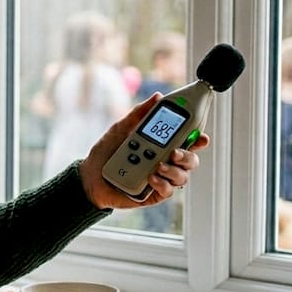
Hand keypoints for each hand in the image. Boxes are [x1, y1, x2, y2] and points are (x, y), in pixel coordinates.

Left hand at [77, 93, 208, 209]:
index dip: (198, 139)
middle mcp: (165, 161)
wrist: (89, 175)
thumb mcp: (122, 128)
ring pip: (182, 176)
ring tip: (159, 165)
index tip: (202, 137)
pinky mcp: (153, 194)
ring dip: (174, 170)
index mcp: (162, 144)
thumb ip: (139, 114)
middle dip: (188, 156)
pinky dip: (163, 184)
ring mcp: (161, 179)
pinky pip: (167, 191)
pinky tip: (151, 178)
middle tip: (175, 152)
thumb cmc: (107, 150)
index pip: (186, 141)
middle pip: (190, 160)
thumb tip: (157, 97)